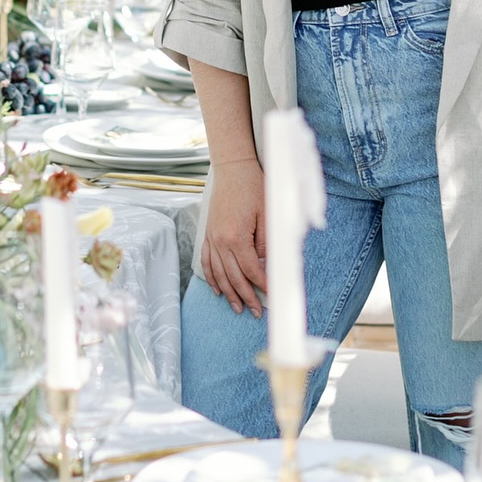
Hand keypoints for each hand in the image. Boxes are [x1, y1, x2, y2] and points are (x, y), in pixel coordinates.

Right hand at [200, 157, 267, 316]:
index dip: (263, 285)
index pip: (251, 270)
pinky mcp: (208, 234)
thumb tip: (265, 266)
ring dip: (229, 293)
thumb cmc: (254, 187)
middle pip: (234, 277)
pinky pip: (207, 262)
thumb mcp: (267, 214)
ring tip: (238, 309)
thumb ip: (265, 243)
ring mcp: (211, 238)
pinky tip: (218, 290)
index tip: (273, 297)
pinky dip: (212, 278)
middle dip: (247, 297)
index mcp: (236, 237)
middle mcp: (220, 241)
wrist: (233, 168)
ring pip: (219, 274)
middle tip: (258, 312)